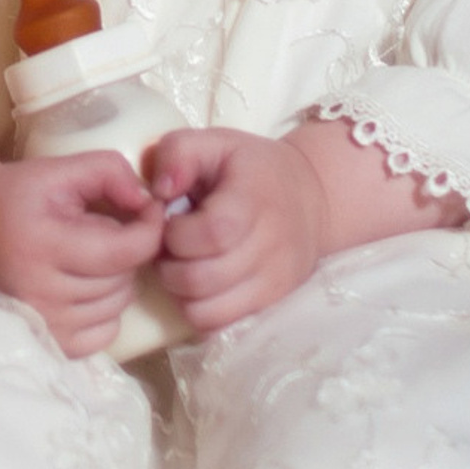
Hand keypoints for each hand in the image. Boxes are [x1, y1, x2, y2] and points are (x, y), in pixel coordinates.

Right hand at [0, 150, 165, 357]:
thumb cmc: (14, 195)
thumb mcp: (56, 170)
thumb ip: (107, 171)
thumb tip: (148, 202)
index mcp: (42, 244)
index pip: (124, 250)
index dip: (149, 229)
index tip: (148, 210)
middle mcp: (41, 291)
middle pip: (124, 278)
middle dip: (125, 250)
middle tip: (101, 229)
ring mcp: (46, 323)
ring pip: (118, 304)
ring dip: (116, 278)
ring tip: (88, 255)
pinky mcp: (51, 343)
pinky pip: (107, 331)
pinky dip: (106, 307)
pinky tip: (84, 284)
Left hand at [147, 128, 328, 331]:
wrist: (311, 195)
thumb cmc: (249, 166)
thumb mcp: (213, 141)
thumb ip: (178, 153)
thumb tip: (159, 191)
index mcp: (254, 201)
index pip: (212, 234)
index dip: (177, 234)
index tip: (169, 222)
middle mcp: (271, 247)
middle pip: (204, 279)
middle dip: (170, 265)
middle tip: (168, 248)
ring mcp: (276, 282)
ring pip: (211, 311)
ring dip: (181, 293)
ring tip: (182, 266)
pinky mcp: (273, 304)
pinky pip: (224, 327)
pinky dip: (200, 312)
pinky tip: (198, 286)